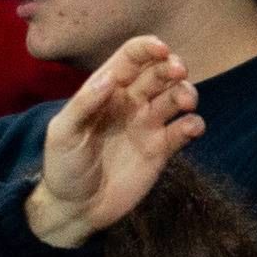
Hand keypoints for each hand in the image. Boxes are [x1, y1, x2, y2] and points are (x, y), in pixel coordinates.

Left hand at [23, 36, 199, 248]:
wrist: (76, 208)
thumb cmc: (63, 166)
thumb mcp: (63, 133)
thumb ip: (83, 105)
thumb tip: (108, 79)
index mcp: (105, 90)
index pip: (131, 58)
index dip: (148, 48)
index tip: (162, 49)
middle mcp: (131, 102)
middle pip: (159, 73)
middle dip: (173, 66)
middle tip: (178, 72)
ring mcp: (148, 125)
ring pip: (177, 97)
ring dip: (187, 92)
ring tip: (185, 102)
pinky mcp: (162, 149)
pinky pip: (185, 130)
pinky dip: (194, 124)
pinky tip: (189, 129)